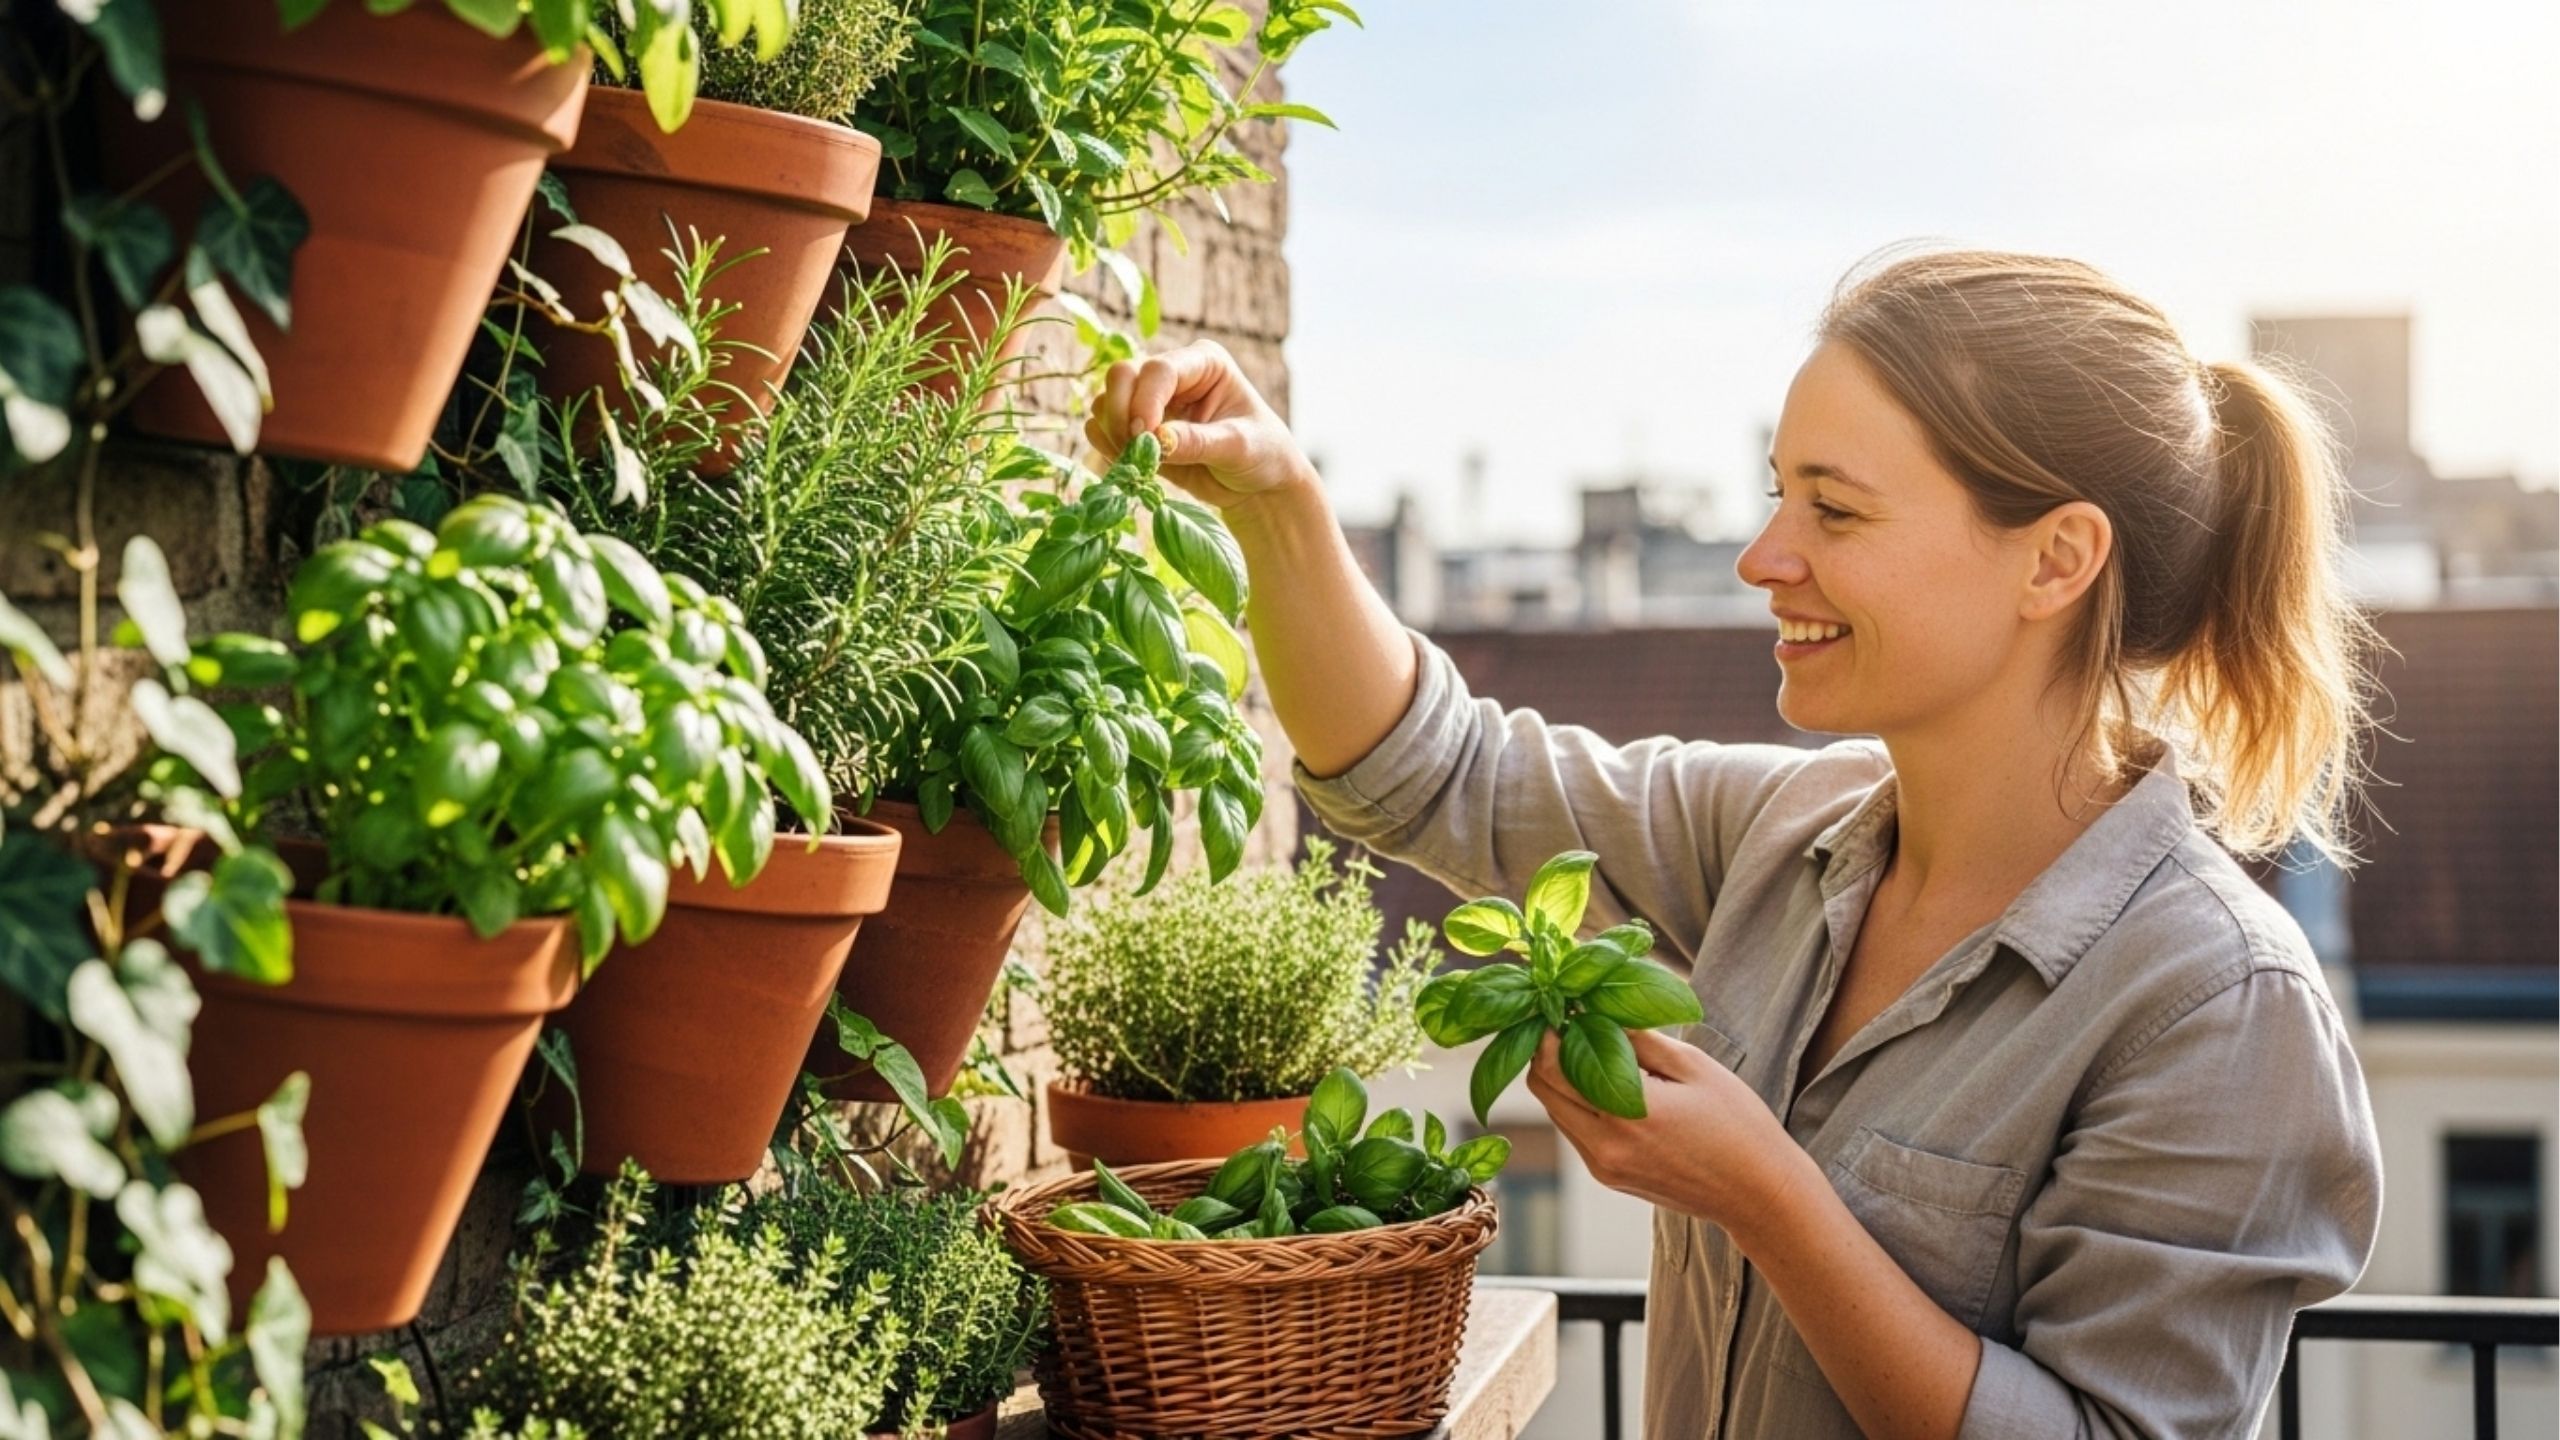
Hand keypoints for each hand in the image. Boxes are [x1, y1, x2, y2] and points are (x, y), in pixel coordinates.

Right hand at [1084, 340, 1314, 513]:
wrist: (1258, 485)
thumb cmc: (1262, 454)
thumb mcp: (1240, 447)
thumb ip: (1199, 442)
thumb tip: (1157, 440)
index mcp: (1204, 363)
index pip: (1159, 369)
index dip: (1145, 401)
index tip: (1145, 436)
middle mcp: (1174, 375)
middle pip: (1122, 375)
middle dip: (1120, 413)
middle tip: (1133, 450)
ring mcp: (1151, 400)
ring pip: (1106, 401)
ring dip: (1112, 432)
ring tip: (1139, 463)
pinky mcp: (1138, 429)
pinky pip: (1102, 428)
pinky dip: (1106, 446)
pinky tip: (1130, 465)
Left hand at [1524, 1026, 1812, 1233]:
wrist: (1758, 1193)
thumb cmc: (1738, 1124)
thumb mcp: (1694, 1066)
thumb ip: (1639, 1037)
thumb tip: (1596, 1010)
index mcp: (1628, 1112)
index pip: (1553, 1067)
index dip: (1549, 1032)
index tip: (1562, 1007)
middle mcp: (1606, 1145)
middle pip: (1544, 1090)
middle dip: (1548, 1053)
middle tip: (1572, 1023)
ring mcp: (1604, 1166)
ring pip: (1557, 1111)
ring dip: (1563, 1079)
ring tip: (1592, 1049)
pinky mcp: (1610, 1177)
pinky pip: (1576, 1132)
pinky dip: (1579, 1103)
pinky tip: (1608, 1083)